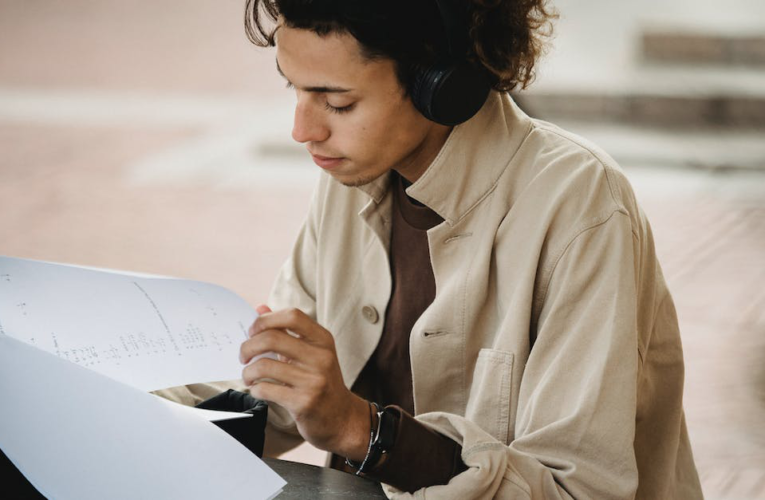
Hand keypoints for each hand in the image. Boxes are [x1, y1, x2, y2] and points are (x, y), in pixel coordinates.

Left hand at [240, 305, 371, 459]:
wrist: (341, 418)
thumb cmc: (322, 381)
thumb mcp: (311, 352)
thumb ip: (286, 330)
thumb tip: (260, 308)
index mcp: (323, 340)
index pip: (292, 316)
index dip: (266, 320)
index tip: (253, 331)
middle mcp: (321, 357)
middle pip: (272, 338)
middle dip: (248, 346)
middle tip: (243, 356)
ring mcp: (313, 381)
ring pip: (264, 366)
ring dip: (248, 371)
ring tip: (249, 376)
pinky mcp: (304, 403)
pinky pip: (266, 390)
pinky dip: (255, 389)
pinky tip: (259, 390)